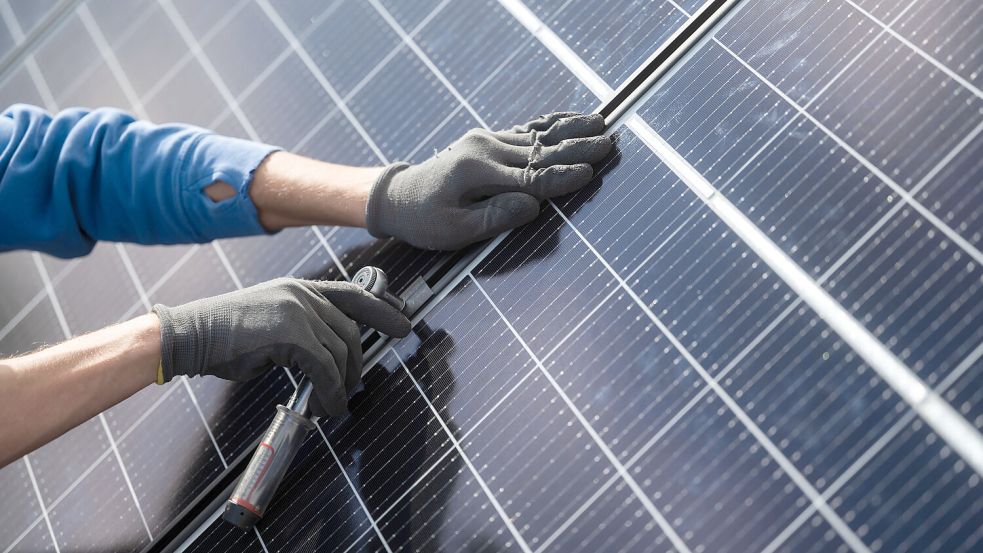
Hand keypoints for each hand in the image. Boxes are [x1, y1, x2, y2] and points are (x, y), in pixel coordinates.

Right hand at [152, 278, 410, 416]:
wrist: (191, 334)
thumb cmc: (225, 334)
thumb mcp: (271, 318)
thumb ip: (301, 326)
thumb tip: (328, 355)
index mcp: (300, 288)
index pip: (353, 294)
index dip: (381, 309)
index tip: (403, 323)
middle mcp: (303, 294)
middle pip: (350, 329)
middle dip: (357, 362)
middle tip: (354, 386)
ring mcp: (298, 311)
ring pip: (340, 351)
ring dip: (343, 383)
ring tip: (338, 402)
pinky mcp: (292, 335)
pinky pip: (325, 368)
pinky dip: (331, 392)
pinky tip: (328, 406)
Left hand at [365, 112, 612, 249]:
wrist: (396, 196)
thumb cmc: (423, 220)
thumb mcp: (453, 230)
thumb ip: (494, 217)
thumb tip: (533, 205)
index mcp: (476, 171)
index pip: (529, 177)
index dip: (561, 178)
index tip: (588, 174)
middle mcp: (484, 148)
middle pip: (540, 151)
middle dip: (576, 148)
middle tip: (609, 144)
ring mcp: (486, 140)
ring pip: (536, 135)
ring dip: (570, 130)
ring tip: (601, 122)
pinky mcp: (487, 139)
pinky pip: (524, 130)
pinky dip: (550, 124)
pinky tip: (571, 118)